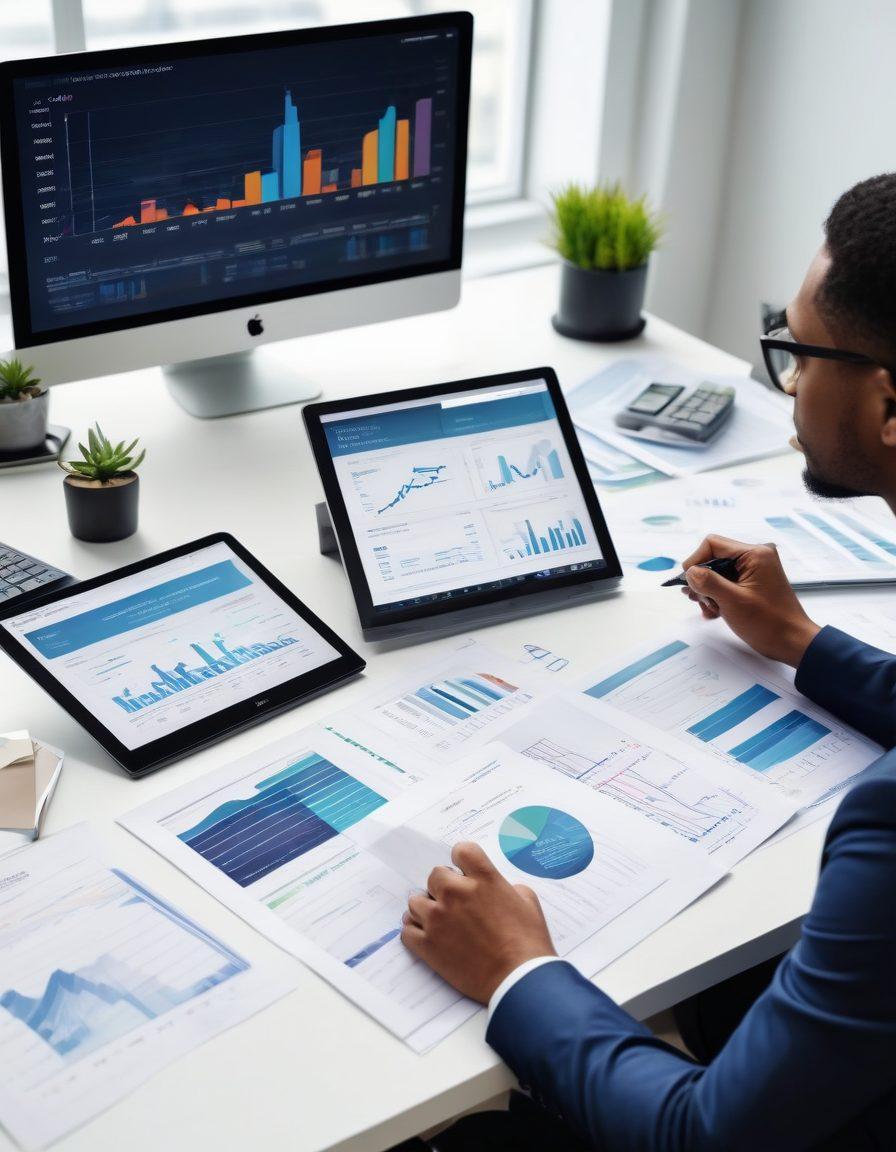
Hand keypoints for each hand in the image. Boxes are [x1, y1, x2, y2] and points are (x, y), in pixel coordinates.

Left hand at [400, 842, 556, 1003]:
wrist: (518, 980)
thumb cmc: (528, 943)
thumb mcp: (527, 901)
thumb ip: (505, 886)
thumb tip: (494, 888)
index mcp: (483, 879)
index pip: (461, 850)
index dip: (462, 861)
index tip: (463, 871)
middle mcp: (457, 893)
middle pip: (434, 875)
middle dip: (444, 887)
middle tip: (455, 903)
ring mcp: (439, 918)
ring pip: (415, 901)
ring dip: (427, 908)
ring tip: (440, 921)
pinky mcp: (428, 944)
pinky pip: (406, 929)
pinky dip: (414, 930)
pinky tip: (428, 935)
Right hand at [682, 535, 820, 666]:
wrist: (791, 642)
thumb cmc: (768, 623)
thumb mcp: (732, 601)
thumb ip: (708, 582)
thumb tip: (690, 572)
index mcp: (755, 554)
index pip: (712, 544)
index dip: (696, 561)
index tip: (689, 583)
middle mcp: (756, 556)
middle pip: (715, 558)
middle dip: (703, 580)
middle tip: (700, 600)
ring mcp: (756, 570)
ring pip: (719, 572)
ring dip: (709, 590)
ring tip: (710, 609)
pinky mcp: (754, 582)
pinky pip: (728, 582)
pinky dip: (719, 595)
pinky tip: (716, 611)